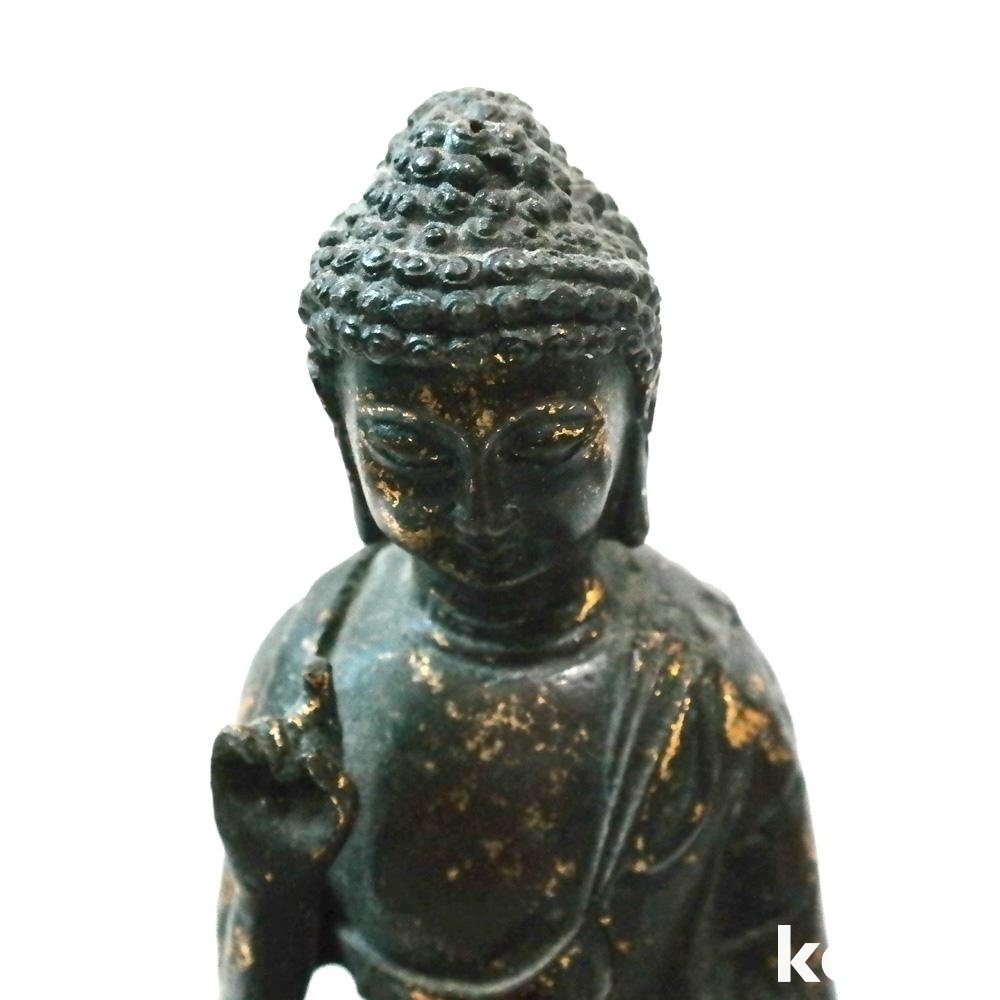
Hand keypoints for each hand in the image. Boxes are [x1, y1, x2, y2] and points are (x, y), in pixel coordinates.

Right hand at [211, 660, 356, 888]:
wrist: (283, 876)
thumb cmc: (320, 840)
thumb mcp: (343, 814)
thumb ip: (338, 782)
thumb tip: (310, 756)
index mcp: (319, 746)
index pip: (319, 703)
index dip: (317, 682)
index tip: (316, 670)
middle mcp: (287, 747)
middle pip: (290, 716)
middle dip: (298, 727)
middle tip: (298, 760)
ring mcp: (256, 760)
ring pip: (260, 727)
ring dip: (272, 739)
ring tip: (280, 766)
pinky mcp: (228, 773)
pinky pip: (228, 738)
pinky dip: (240, 739)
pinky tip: (255, 755)